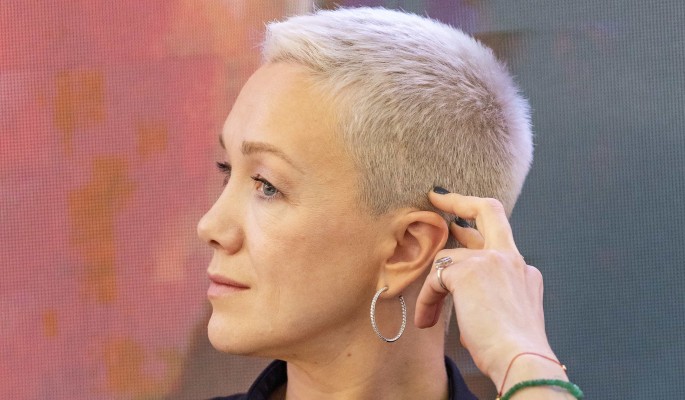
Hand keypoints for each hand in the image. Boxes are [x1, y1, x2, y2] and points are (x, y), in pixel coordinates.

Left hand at [414, 191, 554, 387]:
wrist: (522, 360)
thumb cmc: (513, 349)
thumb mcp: (507, 316)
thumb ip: (492, 297)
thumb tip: (464, 298)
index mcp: (523, 271)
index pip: (498, 237)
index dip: (478, 225)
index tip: (459, 219)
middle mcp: (511, 258)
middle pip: (489, 209)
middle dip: (460, 200)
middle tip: (437, 196)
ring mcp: (492, 260)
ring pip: (448, 258)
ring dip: (432, 288)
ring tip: (427, 315)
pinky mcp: (468, 271)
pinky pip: (436, 278)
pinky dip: (427, 300)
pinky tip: (426, 320)